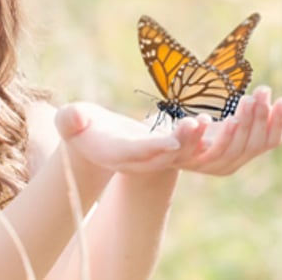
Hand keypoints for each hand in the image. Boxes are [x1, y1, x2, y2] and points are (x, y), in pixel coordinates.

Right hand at [55, 102, 200, 172]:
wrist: (92, 139)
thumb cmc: (78, 124)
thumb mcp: (69, 119)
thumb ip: (70, 119)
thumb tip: (75, 118)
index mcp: (111, 153)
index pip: (133, 152)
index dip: (152, 148)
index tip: (171, 142)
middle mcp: (135, 162)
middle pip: (162, 157)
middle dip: (182, 142)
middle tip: (199, 121)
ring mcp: (151, 161)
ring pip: (179, 156)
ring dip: (196, 140)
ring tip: (208, 119)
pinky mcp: (164, 154)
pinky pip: (187, 151)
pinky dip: (201, 140)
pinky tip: (212, 122)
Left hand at [169, 85, 281, 174]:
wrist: (157, 152)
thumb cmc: (197, 135)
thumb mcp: (227, 127)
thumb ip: (253, 122)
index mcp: (239, 157)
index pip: (266, 144)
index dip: (276, 123)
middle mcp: (224, 165)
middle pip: (248, 145)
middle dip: (257, 118)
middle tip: (261, 93)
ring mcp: (200, 164)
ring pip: (223, 150)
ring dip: (235, 126)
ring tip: (242, 102)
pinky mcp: (177, 159)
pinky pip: (188, 149)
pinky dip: (195, 134)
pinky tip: (201, 118)